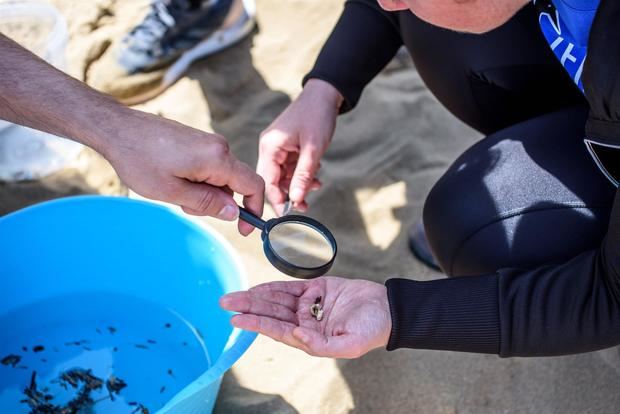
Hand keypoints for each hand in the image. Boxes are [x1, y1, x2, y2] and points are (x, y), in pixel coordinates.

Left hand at [103, 108, 263, 235]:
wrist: (117, 129)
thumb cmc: (140, 160)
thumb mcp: (173, 192)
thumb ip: (207, 203)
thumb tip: (234, 213)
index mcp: (217, 158)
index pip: (253, 185)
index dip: (254, 209)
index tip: (243, 228)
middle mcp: (219, 146)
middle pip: (235, 183)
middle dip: (217, 202)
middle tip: (185, 205)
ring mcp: (208, 142)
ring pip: (220, 177)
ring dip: (204, 192)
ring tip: (172, 190)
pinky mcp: (197, 141)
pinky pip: (209, 167)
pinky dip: (197, 180)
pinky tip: (172, 178)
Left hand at [220, 277, 391, 357]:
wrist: (389, 308)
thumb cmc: (372, 329)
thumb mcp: (350, 344)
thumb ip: (322, 344)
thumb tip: (296, 335)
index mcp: (311, 337)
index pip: (278, 330)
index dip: (256, 324)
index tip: (237, 319)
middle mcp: (306, 322)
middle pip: (272, 313)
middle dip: (248, 308)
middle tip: (225, 302)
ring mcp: (310, 304)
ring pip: (277, 300)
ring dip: (256, 297)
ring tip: (234, 295)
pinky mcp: (317, 288)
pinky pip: (291, 287)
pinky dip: (274, 287)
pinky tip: (258, 288)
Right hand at [257, 79, 342, 214]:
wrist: (325, 95)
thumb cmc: (317, 116)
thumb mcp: (313, 149)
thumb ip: (303, 176)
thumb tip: (296, 200)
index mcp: (270, 147)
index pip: (266, 181)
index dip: (275, 200)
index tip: (285, 216)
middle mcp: (269, 148)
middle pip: (273, 181)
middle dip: (289, 194)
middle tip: (305, 206)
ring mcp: (277, 148)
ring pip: (284, 176)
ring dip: (299, 185)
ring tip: (316, 186)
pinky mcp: (286, 148)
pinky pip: (290, 168)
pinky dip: (302, 175)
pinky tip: (315, 177)